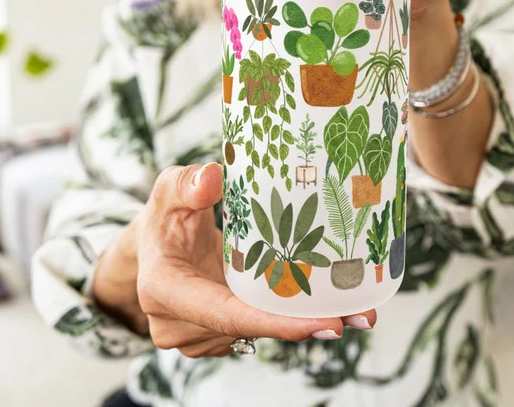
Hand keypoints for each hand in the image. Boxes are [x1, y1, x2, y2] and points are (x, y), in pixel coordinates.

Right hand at [96, 163, 376, 357]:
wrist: (153, 251)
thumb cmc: (164, 218)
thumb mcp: (170, 192)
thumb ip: (188, 183)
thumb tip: (214, 176)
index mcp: (165, 290)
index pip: (226, 313)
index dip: (275, 323)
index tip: (323, 322)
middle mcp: (178, 325)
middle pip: (250, 329)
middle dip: (306, 326)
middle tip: (360, 317)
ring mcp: (197, 337)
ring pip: (257, 333)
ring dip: (303, 324)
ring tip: (354, 310)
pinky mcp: (215, 337)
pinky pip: (256, 331)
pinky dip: (288, 321)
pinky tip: (325, 308)